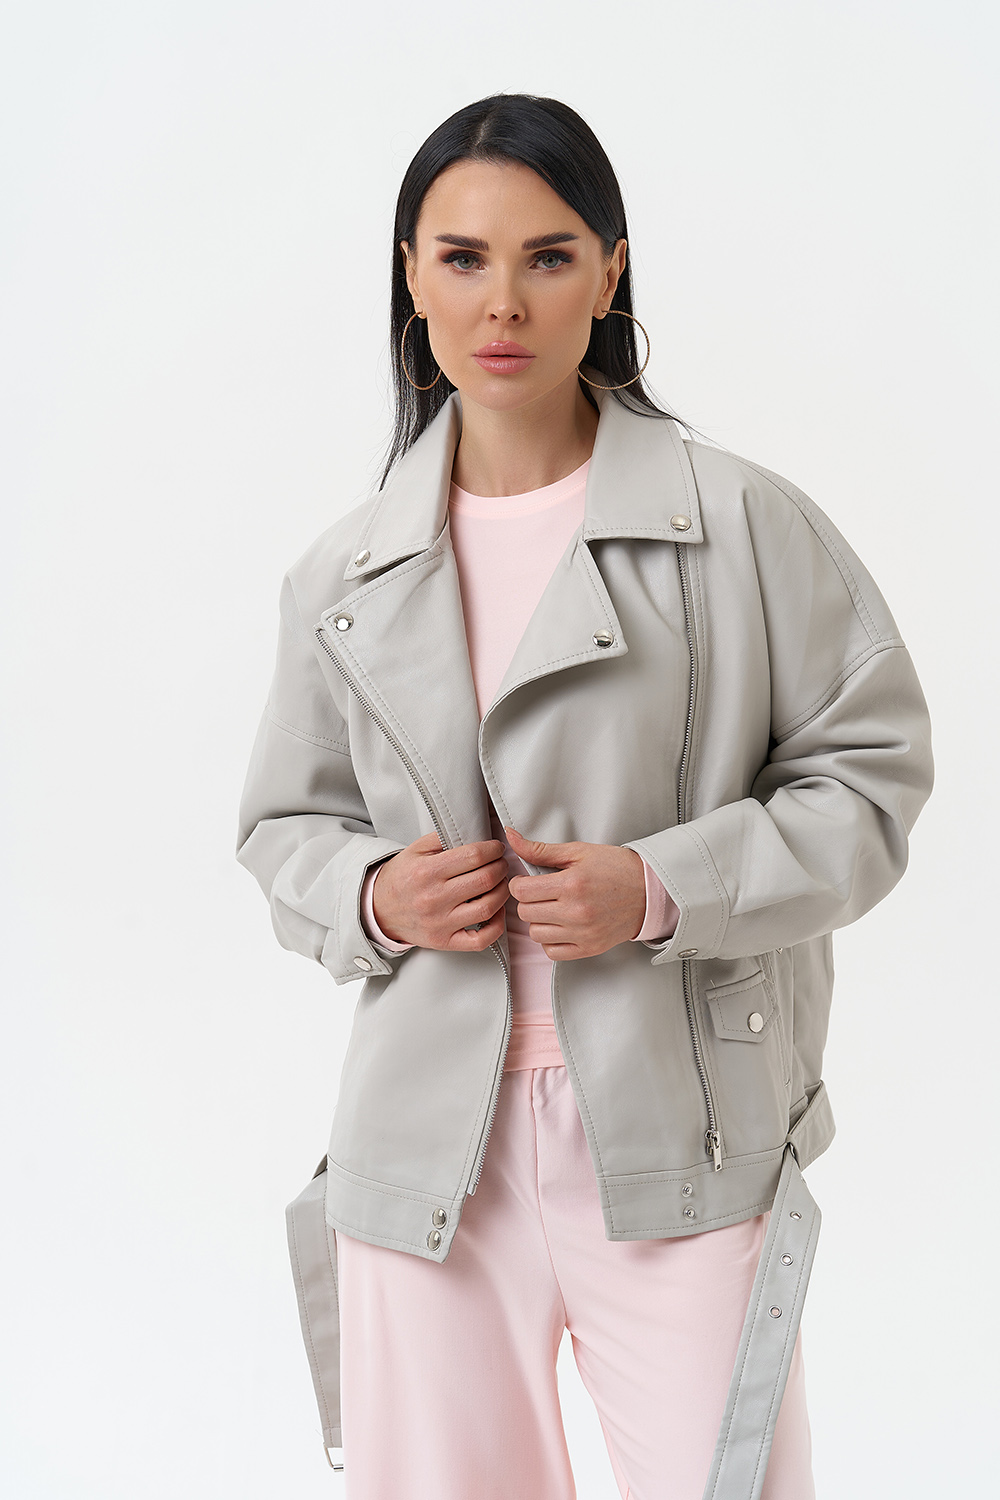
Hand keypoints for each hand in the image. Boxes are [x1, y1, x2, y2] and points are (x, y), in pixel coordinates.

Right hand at [371, 832, 509, 951]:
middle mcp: (434, 898)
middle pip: (485, 880)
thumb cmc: (401, 879)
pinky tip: (496, 912)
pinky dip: (496, 926)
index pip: (473, 856)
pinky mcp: (445, 941)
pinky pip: (481, 940)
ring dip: (502, 892)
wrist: (379, 909)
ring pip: (488, 907)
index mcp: (427, 872)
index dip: (493, 850)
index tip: (496, 848)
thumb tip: (474, 833)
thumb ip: (442, 838)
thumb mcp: (415, 850)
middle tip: (501, 864)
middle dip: (501, 868)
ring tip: (500, 884)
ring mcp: (440, 923)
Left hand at [504, 826, 646, 959]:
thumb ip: (541, 849)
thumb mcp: (579, 851)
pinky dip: (550, 940)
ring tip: (551, 909)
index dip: (518, 883)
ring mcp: (583, 932)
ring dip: (538, 921)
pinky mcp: (589, 948)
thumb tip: (511, 837)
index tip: (527, 881)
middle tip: (541, 893)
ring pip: (535, 934)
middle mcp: (576, 911)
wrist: (650, 890)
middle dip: (528, 901)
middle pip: (525, 912)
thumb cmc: (616, 868)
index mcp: (571, 884)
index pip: (521, 891)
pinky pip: (552, 952)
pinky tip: (560, 926)